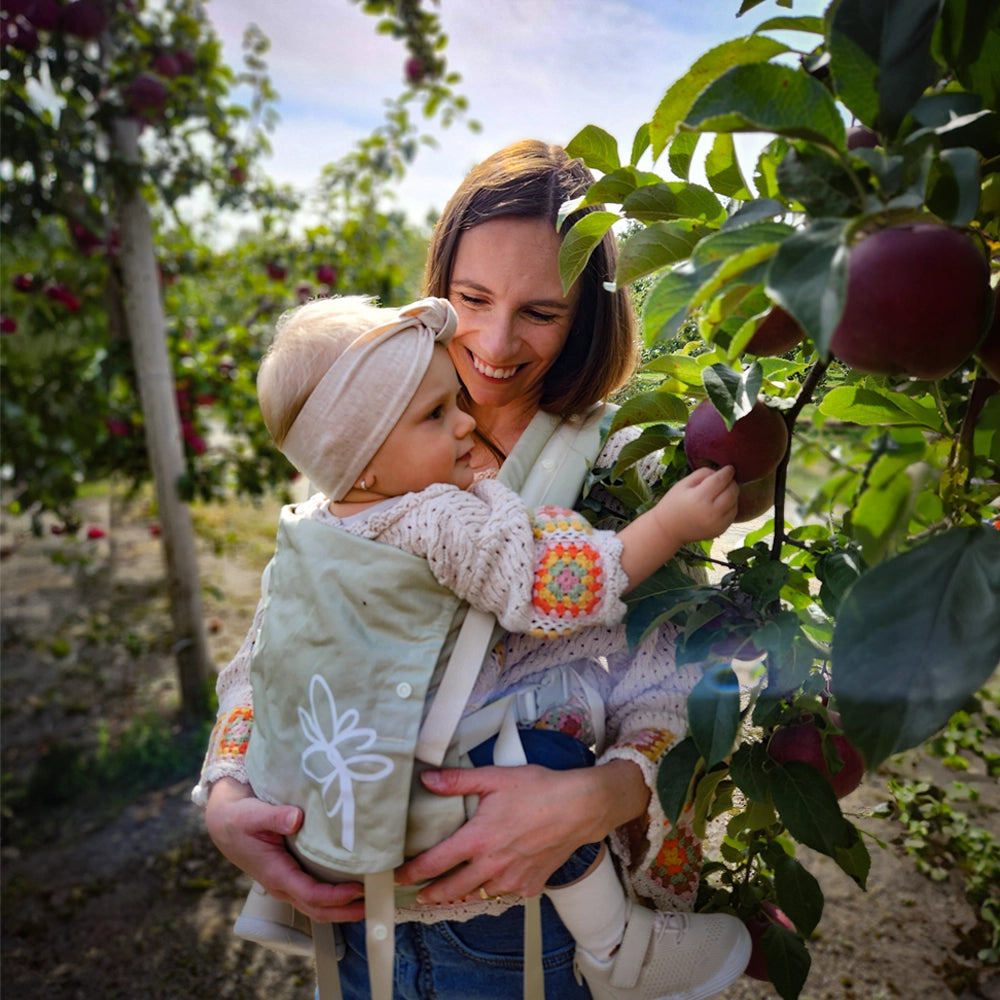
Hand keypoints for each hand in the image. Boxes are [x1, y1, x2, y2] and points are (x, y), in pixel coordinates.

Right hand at [204, 777, 364, 922]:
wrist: (226, 824)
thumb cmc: (240, 819)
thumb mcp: (253, 814)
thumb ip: (274, 816)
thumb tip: (296, 818)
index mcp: (276, 874)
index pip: (310, 895)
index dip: (336, 896)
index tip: (358, 889)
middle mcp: (284, 885)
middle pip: (319, 910)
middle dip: (347, 911)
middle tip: (375, 904)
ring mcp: (288, 884)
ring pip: (318, 906)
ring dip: (344, 907)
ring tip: (372, 897)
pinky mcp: (293, 876)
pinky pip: (316, 893)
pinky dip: (336, 896)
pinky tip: (354, 884)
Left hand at [396, 760, 646, 903]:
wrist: (580, 808)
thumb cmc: (538, 789)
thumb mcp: (495, 778)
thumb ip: (458, 781)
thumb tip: (426, 778)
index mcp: (478, 839)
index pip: (435, 863)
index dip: (412, 873)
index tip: (399, 877)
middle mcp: (491, 865)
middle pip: (451, 889)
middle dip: (430, 894)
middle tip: (417, 897)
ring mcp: (512, 880)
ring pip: (478, 895)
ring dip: (460, 895)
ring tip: (447, 894)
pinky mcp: (530, 886)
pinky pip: (504, 894)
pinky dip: (492, 890)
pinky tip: (489, 883)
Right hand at [659, 465, 738, 542]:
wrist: (668, 530)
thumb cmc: (674, 503)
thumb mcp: (683, 483)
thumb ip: (703, 473)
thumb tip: (721, 473)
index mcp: (699, 498)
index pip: (721, 480)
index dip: (727, 472)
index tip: (729, 468)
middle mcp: (711, 512)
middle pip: (732, 491)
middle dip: (731, 482)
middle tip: (725, 480)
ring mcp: (717, 523)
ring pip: (735, 502)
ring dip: (731, 494)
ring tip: (720, 493)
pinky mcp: (721, 530)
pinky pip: (733, 514)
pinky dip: (730, 506)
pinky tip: (719, 504)